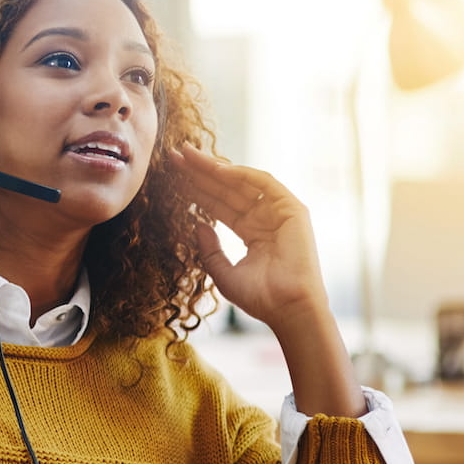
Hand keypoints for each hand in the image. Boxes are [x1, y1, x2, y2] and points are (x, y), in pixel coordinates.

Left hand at [171, 143, 328, 331]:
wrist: (288, 308)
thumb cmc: (260, 298)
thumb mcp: (223, 273)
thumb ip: (209, 250)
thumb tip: (196, 225)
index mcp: (252, 233)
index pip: (218, 205)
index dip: (195, 190)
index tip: (170, 177)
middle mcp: (265, 219)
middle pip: (226, 189)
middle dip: (199, 172)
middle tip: (173, 155)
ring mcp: (279, 212)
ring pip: (241, 182)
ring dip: (215, 167)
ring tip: (187, 155)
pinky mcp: (293, 209)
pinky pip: (264, 184)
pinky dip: (241, 174)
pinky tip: (217, 168)